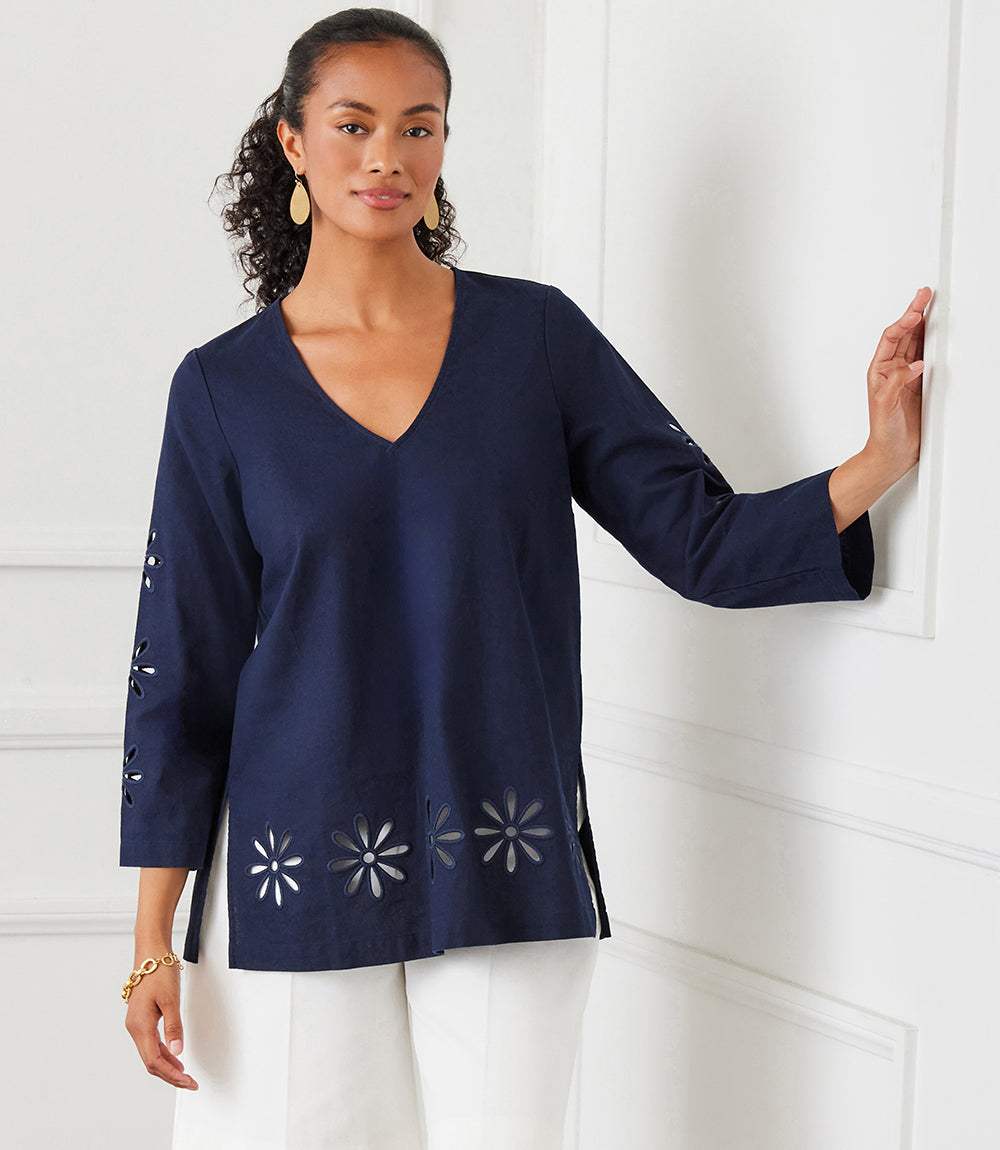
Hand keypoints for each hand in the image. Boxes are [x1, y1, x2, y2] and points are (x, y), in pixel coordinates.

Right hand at [124, 961, 197, 1089]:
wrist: (150, 954)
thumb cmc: (159, 973)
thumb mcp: (171, 1000)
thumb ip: (174, 1027)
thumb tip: (177, 1052)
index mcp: (140, 1026)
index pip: (154, 1061)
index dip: (172, 1075)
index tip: (188, 1081)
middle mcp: (134, 1028)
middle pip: (151, 1062)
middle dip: (170, 1075)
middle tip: (189, 1083)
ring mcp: (136, 1024)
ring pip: (150, 1054)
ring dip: (167, 1066)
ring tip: (184, 1074)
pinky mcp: (141, 1019)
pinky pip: (150, 1043)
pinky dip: (163, 1053)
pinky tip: (174, 1056)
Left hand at [864, 286, 932, 477]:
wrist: (892, 452)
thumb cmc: (883, 432)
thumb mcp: (885, 407)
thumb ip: (896, 384)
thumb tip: (912, 365)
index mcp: (879, 371)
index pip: (891, 339)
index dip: (903, 323)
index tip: (915, 312)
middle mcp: (892, 370)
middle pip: (904, 334)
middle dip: (914, 313)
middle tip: (924, 294)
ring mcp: (907, 375)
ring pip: (916, 342)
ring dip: (924, 324)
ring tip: (930, 304)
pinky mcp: (919, 383)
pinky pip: (927, 356)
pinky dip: (932, 342)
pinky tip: (937, 332)